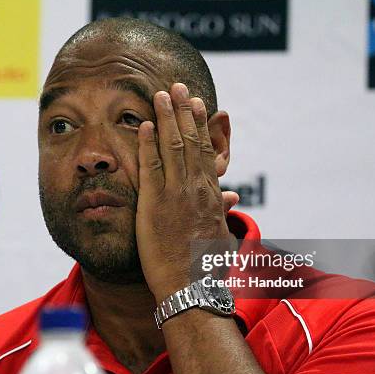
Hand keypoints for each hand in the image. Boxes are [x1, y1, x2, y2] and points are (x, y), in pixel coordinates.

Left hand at [136, 83, 232, 301]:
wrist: (192, 288)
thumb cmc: (207, 266)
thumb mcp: (221, 234)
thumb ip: (222, 210)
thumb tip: (232, 197)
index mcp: (211, 194)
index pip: (206, 151)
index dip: (200, 125)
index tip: (196, 104)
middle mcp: (196, 188)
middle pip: (190, 141)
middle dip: (183, 111)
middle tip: (178, 86)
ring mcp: (175, 194)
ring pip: (172, 147)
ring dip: (166, 118)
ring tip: (161, 95)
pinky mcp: (155, 204)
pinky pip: (150, 167)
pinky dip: (147, 144)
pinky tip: (142, 125)